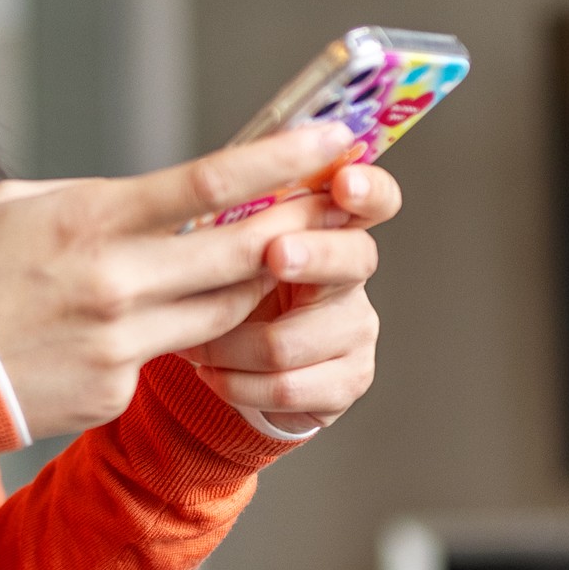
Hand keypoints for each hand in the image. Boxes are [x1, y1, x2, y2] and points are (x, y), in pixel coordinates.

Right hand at [0, 126, 350, 440]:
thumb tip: (157, 204)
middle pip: (243, 252)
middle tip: (342, 201)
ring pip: (227, 311)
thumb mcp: (20, 204)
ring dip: (256, 281)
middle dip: (300, 223)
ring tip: (277, 253)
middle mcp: (116, 283)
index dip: (283, 160)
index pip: (211, 183)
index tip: (333, 137)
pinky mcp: (114, 391)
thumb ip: (97, 202)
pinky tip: (169, 316)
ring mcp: (119, 345)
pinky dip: (183, 332)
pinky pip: (172, 355)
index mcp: (90, 219)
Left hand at [187, 156, 394, 433]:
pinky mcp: (348, 381)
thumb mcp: (234, 251)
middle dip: (311, 254)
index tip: (344, 183)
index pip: (374, 199)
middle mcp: (354, 277)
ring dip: (230, 345)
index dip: (368, 189)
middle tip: (275, 252)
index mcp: (332, 229)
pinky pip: (286, 386)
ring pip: (291, 339)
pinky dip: (237, 383)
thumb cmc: (235, 291)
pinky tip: (213, 375)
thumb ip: (240, 221)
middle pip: (353, 259)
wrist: (243, 366)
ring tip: (194, 344)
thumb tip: (212, 190)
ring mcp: (358, 331)